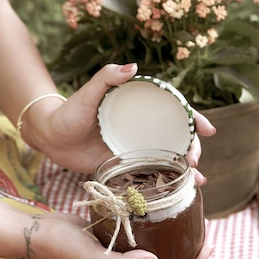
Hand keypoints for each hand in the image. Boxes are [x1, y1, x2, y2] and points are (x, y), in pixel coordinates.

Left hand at [24, 64, 216, 183]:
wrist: (52, 138)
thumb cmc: (70, 111)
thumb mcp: (89, 93)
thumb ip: (107, 77)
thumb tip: (132, 67)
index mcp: (140, 107)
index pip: (174, 111)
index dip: (193, 119)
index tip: (207, 129)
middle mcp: (144, 127)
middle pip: (178, 137)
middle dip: (192, 149)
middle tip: (193, 161)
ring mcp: (138, 148)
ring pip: (171, 157)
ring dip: (187, 168)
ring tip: (197, 179)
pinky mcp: (129, 166)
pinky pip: (154, 174)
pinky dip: (169, 182)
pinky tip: (183, 191)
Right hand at [27, 212, 213, 258]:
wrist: (42, 232)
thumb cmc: (66, 247)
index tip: (210, 244)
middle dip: (191, 251)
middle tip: (206, 229)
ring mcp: (125, 257)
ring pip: (161, 249)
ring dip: (178, 238)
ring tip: (194, 221)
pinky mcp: (120, 241)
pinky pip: (148, 236)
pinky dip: (162, 227)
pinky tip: (169, 213)